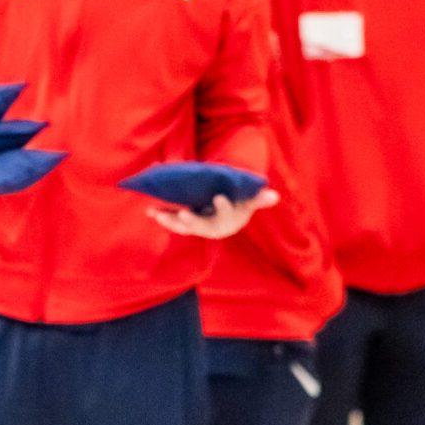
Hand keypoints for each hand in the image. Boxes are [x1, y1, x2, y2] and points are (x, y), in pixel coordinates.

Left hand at [150, 188, 278, 239]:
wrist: (227, 221)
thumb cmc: (239, 206)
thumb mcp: (249, 202)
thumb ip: (259, 199)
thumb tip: (275, 196)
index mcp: (228, 221)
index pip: (227, 215)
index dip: (223, 207)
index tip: (218, 198)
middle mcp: (211, 227)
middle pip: (201, 226)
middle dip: (191, 221)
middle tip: (182, 214)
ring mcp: (197, 226)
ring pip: (183, 227)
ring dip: (169, 220)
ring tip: (156, 212)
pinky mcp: (185, 224)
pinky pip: (173, 221)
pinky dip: (162, 215)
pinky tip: (150, 210)